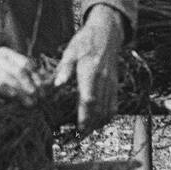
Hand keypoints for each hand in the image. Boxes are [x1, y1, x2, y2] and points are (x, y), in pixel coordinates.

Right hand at [0, 46, 42, 100]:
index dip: (38, 76)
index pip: (27, 64)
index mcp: (6, 54)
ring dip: (24, 91)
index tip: (46, 89)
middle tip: (42, 98)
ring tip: (32, 102)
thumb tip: (30, 84)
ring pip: (12, 78)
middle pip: (22, 71)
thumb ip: (11, 71)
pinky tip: (14, 97)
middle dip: (34, 85)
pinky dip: (6, 90)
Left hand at [54, 5, 123, 130]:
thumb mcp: (71, 51)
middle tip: (79, 136)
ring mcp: (111, 83)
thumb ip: (64, 69)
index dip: (85, 115)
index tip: (79, 127)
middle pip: (99, 108)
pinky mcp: (114, 84)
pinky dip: (107, 116)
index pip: (89, 99)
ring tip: (87, 132)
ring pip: (108, 109)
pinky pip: (114, 104)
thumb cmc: (86, 41)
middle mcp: (103, 79)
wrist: (107, 33)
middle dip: (90, 125)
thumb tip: (56, 83)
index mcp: (90, 71)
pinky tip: (98, 122)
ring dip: (99, 123)